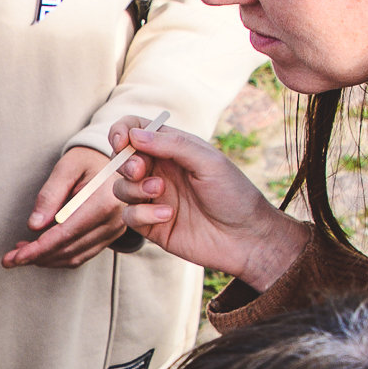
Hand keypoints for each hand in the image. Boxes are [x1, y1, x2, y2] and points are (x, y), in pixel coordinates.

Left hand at [4, 144, 141, 269]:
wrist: (112, 163)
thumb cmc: (87, 161)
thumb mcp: (66, 167)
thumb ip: (50, 194)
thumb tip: (34, 226)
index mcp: (105, 201)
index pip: (67, 233)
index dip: (39, 248)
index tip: (16, 256)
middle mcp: (114, 220)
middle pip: (69, 249)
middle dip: (37, 256)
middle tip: (11, 258)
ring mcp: (114, 231)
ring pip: (74, 257)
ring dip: (46, 259)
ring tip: (22, 252)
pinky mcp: (110, 237)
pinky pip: (82, 255)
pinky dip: (58, 257)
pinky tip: (41, 251)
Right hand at [99, 116, 308, 292]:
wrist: (246, 238)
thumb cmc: (234, 195)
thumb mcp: (209, 162)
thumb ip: (173, 145)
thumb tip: (134, 134)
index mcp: (173, 149)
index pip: (136, 130)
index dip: (121, 132)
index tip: (123, 142)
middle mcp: (160, 171)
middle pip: (122, 159)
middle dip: (125, 163)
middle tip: (140, 171)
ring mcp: (153, 199)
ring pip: (121, 188)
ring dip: (134, 188)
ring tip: (160, 192)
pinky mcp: (151, 225)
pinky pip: (129, 216)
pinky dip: (143, 214)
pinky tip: (168, 216)